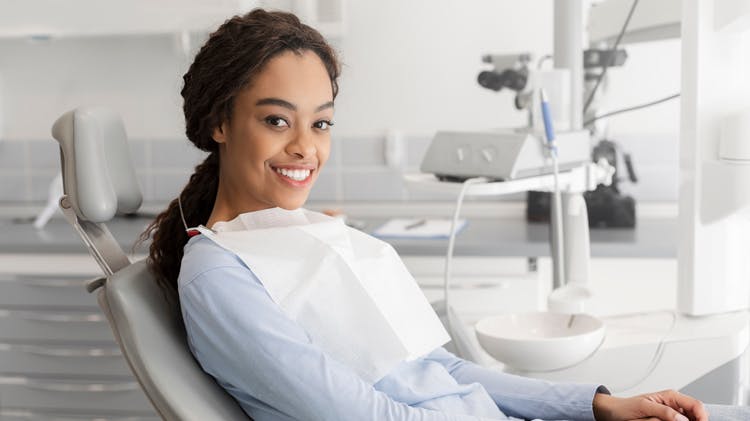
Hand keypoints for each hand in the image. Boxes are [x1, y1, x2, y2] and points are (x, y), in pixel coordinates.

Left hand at [593, 389, 707, 420]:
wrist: (615, 412)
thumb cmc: (627, 406)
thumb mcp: (644, 407)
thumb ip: (663, 411)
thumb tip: (681, 418)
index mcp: (671, 396)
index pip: (696, 405)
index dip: (702, 417)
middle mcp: (674, 405)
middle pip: (695, 415)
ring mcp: (672, 415)